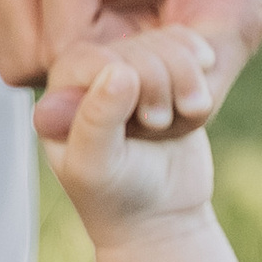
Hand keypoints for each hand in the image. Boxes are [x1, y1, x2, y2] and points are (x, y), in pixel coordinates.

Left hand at [51, 55, 215, 250]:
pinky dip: (201, 73)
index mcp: (60, 96)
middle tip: (159, 125)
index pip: (98, 56)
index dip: (132, 78)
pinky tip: (196, 101)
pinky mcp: (163, 72)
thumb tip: (118, 70)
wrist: (158, 217)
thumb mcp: (97, 168)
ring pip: (168, 44)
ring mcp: (128, 71)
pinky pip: (187, 46)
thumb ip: (98, 121)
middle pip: (138, 47)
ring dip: (186, 79)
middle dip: (161, 83)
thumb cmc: (116, 199)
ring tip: (184, 115)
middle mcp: (90, 77)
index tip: (148, 121)